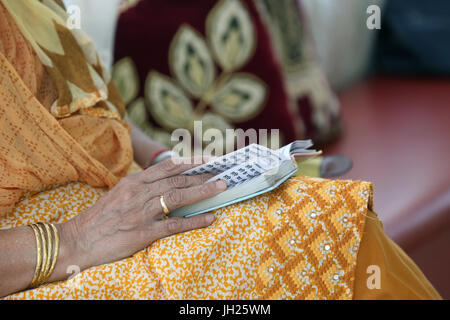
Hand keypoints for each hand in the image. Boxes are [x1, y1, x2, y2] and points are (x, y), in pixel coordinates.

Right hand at [63, 158, 226, 270]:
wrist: (78, 239)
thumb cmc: (101, 217)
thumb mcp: (120, 192)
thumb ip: (143, 186)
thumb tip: (168, 183)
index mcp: (134, 181)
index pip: (167, 166)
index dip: (190, 162)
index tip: (208, 159)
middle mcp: (139, 193)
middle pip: (177, 180)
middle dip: (202, 175)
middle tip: (222, 173)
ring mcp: (142, 212)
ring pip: (178, 197)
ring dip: (203, 191)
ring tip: (222, 188)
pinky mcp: (143, 232)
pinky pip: (174, 225)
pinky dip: (194, 221)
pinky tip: (210, 218)